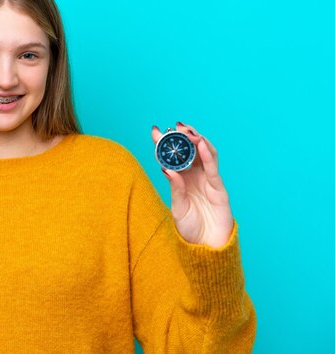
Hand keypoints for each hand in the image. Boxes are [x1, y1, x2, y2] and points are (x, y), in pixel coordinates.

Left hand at [151, 122, 233, 247]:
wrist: (207, 248)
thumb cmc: (191, 229)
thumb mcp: (178, 208)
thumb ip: (175, 189)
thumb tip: (166, 168)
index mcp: (182, 180)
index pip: (174, 157)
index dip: (165, 143)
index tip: (155, 130)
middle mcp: (196, 177)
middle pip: (191, 151)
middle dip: (183, 136)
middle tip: (174, 126)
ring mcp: (209, 182)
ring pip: (206, 155)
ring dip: (198, 141)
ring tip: (188, 131)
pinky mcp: (219, 191)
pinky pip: (214, 170)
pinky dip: (208, 156)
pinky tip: (201, 145)